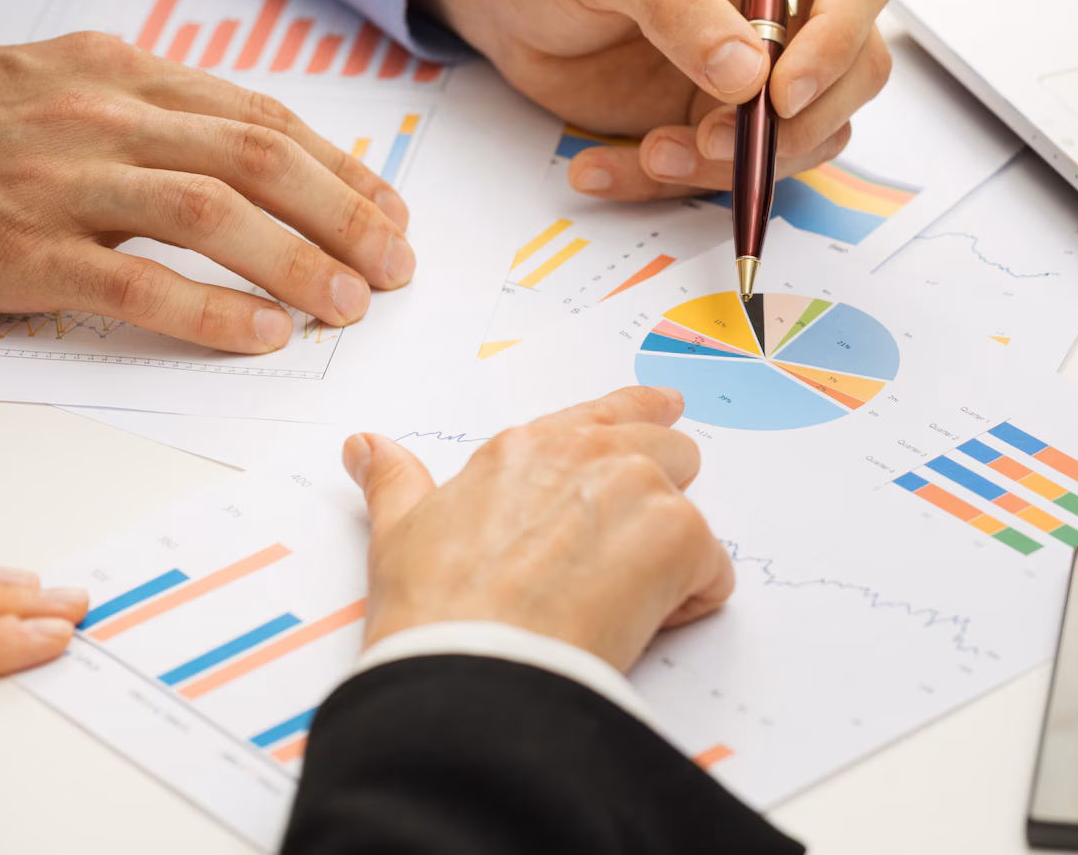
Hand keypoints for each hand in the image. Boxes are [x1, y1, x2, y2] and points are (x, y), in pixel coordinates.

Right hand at [0, 36, 414, 352]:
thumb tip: (246, 154)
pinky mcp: (12, 249)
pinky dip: (209, 310)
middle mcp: (95, 114)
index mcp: (111, 71)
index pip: (259, 116)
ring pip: (211, 212)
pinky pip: (133, 281)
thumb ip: (140, 110)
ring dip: (297, 262)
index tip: (391, 211)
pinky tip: (260, 335)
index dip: (341, 168)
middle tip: (397, 266)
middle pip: (257, 158)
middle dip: (345, 215)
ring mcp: (54, 180)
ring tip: (348, 306)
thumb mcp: (42, 88)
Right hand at [343, 386, 733, 671]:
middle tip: (625, 555)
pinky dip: (687, 603)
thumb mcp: (399, 534)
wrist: (474, 668)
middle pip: (668, 452)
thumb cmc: (435, 612)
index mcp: (530, 448)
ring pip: (691, 512)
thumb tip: (365, 447)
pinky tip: (633, 629)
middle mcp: (590, 454)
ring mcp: (640, 490)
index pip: (605, 414)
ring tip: (610, 605)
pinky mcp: (680, 538)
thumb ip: (395, 481)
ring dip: (666, 557)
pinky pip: (712, 572)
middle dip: (657, 499)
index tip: (666, 410)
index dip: (641, 416)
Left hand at [415, 0, 894, 199]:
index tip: (780, 94)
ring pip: (801, 138)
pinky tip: (604, 168)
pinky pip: (726, 170)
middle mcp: (787, 2)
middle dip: (790, 125)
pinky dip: (670, 183)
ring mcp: (759, 68)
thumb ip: (678, 7)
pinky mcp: (720, 119)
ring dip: (731, 164)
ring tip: (649, 153)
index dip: (837, 44)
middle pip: (852, 76)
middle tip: (712, 139)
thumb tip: (749, 74)